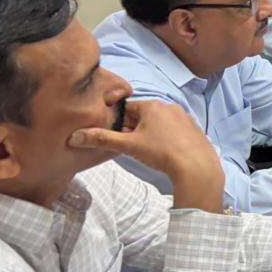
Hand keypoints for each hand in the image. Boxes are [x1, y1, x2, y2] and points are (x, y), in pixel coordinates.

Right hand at [68, 100, 223, 210]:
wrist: (196, 166)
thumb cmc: (161, 153)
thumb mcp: (128, 146)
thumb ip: (101, 139)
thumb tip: (74, 137)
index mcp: (151, 105)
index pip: (125, 109)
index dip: (117, 123)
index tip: (116, 137)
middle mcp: (168, 106)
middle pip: (141, 115)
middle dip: (132, 129)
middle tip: (130, 147)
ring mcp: (183, 116)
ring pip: (157, 123)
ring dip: (148, 134)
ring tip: (147, 151)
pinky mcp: (193, 128)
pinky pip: (172, 129)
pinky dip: (164, 138)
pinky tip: (163, 152)